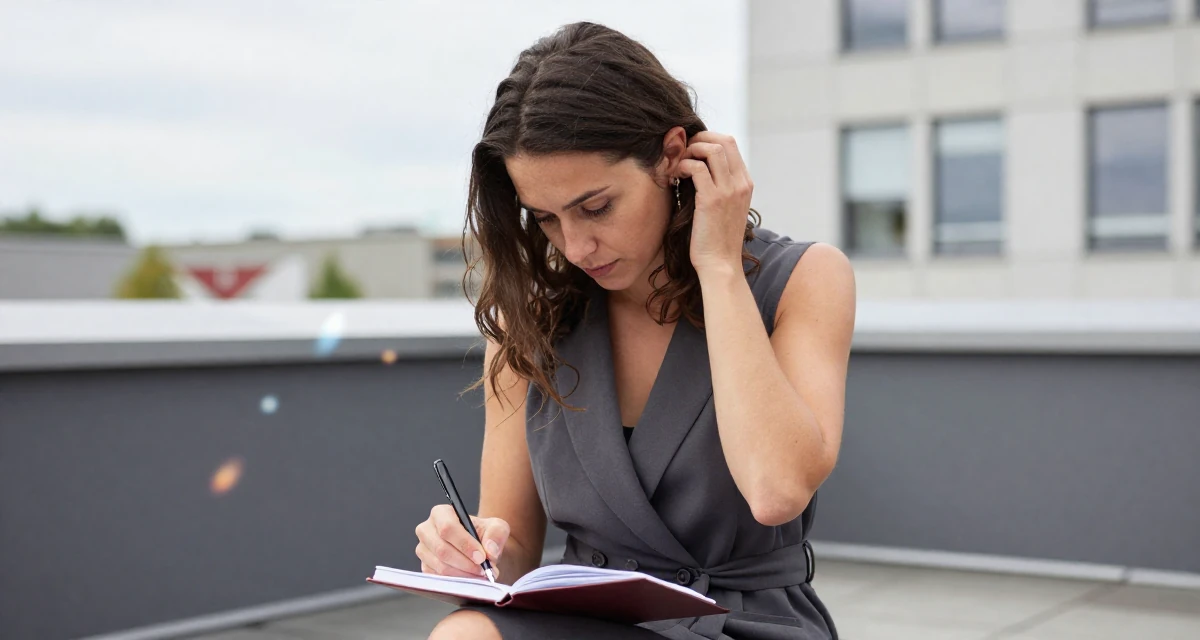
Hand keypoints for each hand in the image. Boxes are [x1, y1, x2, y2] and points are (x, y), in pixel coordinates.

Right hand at [415, 504, 508, 579]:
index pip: (447, 528)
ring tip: (481, 575)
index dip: (465, 544)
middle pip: (442, 549)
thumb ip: (497, 534)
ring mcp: (423, 550)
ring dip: (464, 574)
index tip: (482, 557)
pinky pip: (439, 578)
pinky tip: (471, 578)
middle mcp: (426, 530)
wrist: (479, 548)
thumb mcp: (497, 527)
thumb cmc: (484, 534)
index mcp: (441, 513)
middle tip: (484, 570)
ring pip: (441, 566)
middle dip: (466, 563)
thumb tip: (490, 551)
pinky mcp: (425, 567)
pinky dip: (457, 581)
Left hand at [676, 131, 753, 274]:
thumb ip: (719, 187)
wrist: (720, 264)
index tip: (691, 148)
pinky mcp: (712, 200)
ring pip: (712, 150)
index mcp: (745, 184)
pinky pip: (697, 168)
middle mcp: (740, 184)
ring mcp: (728, 191)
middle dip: (699, 139)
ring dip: (690, 151)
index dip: (708, 139)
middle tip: (682, 150)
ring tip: (678, 164)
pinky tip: (675, 176)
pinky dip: (683, 166)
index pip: (731, 144)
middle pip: (723, 140)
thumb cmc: (717, 240)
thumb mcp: (725, 209)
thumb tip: (697, 168)